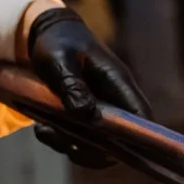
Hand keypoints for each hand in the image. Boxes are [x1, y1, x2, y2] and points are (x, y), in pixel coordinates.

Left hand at [25, 6, 155, 166]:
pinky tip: (42, 129)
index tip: (109, 149)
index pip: (141, 117)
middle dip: (93, 149)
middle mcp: (115, 100)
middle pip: (121, 140)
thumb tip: (85, 113)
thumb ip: (72, 83)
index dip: (136, 138)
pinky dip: (63, 141)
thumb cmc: (57, 41)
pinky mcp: (85, 116)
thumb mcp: (60, 58)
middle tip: (62, 139)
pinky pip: (82, 140)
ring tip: (44, 131)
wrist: (47, 33)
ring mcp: (101, 110)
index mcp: (118, 83)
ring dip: (74, 147)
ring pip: (100, 145)